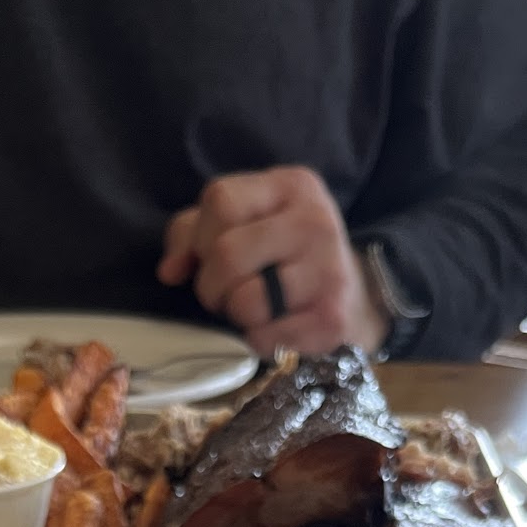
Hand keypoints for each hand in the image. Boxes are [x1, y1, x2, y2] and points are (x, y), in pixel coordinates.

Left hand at [157, 166, 389, 358]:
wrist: (357, 299)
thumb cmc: (286, 259)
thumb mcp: (247, 224)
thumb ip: (194, 232)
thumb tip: (170, 271)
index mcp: (291, 185)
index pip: (220, 199)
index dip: (201, 237)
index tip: (211, 257)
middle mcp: (314, 220)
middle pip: (226, 254)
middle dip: (211, 285)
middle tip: (225, 295)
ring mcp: (328, 270)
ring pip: (245, 300)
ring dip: (235, 315)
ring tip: (251, 310)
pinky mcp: (331, 317)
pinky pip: (264, 337)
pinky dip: (257, 341)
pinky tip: (275, 328)